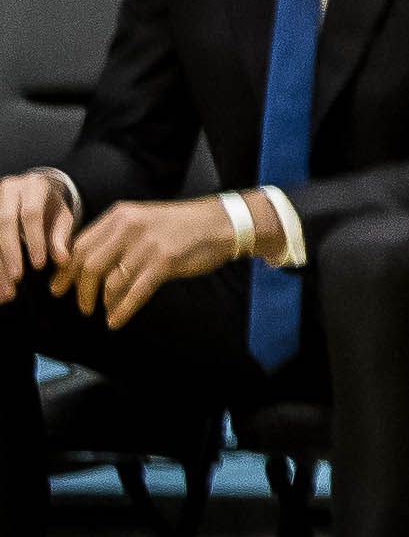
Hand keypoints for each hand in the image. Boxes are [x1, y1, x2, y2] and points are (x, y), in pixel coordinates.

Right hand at [0, 170, 77, 300]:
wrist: (32, 193)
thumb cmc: (50, 208)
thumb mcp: (61, 217)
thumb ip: (61, 236)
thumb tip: (62, 260)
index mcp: (33, 186)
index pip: (31, 213)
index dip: (35, 240)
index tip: (40, 265)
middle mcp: (8, 190)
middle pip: (4, 221)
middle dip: (10, 252)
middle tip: (17, 278)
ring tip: (6, 292)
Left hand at [52, 196, 241, 328]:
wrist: (222, 223)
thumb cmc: (181, 225)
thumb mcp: (143, 220)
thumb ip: (115, 236)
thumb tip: (84, 265)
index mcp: (120, 215)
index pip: (79, 245)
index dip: (65, 271)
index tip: (59, 288)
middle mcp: (130, 227)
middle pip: (89, 265)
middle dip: (80, 291)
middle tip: (82, 306)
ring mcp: (147, 244)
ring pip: (110, 281)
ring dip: (102, 302)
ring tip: (103, 312)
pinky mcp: (164, 262)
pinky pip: (134, 293)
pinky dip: (122, 311)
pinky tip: (116, 321)